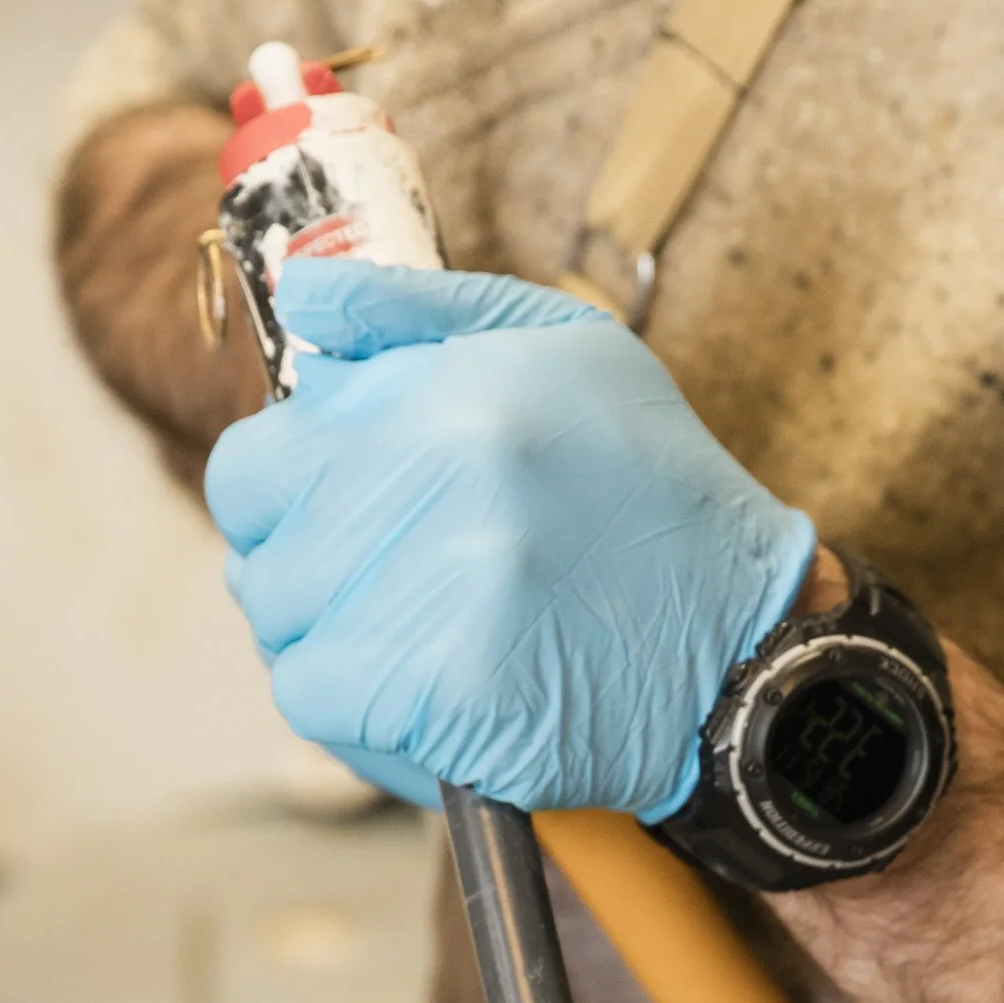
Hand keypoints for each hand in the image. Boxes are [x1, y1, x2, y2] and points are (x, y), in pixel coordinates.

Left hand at [204, 261, 817, 814]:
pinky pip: (322, 705)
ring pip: (284, 634)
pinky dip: (358, 710)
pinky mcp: (446, 696)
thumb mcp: (564, 351)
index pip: (253, 463)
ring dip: (334, 643)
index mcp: (451, 400)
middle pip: (261, 557)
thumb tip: (303, 292)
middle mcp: (440, 489)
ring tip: (420, 638)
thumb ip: (417, 311)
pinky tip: (425, 695)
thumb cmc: (654, 497)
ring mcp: (438, 599)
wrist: (750, 645)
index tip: (339, 513)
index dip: (283, 494)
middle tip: (392, 588)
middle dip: (310, 575)